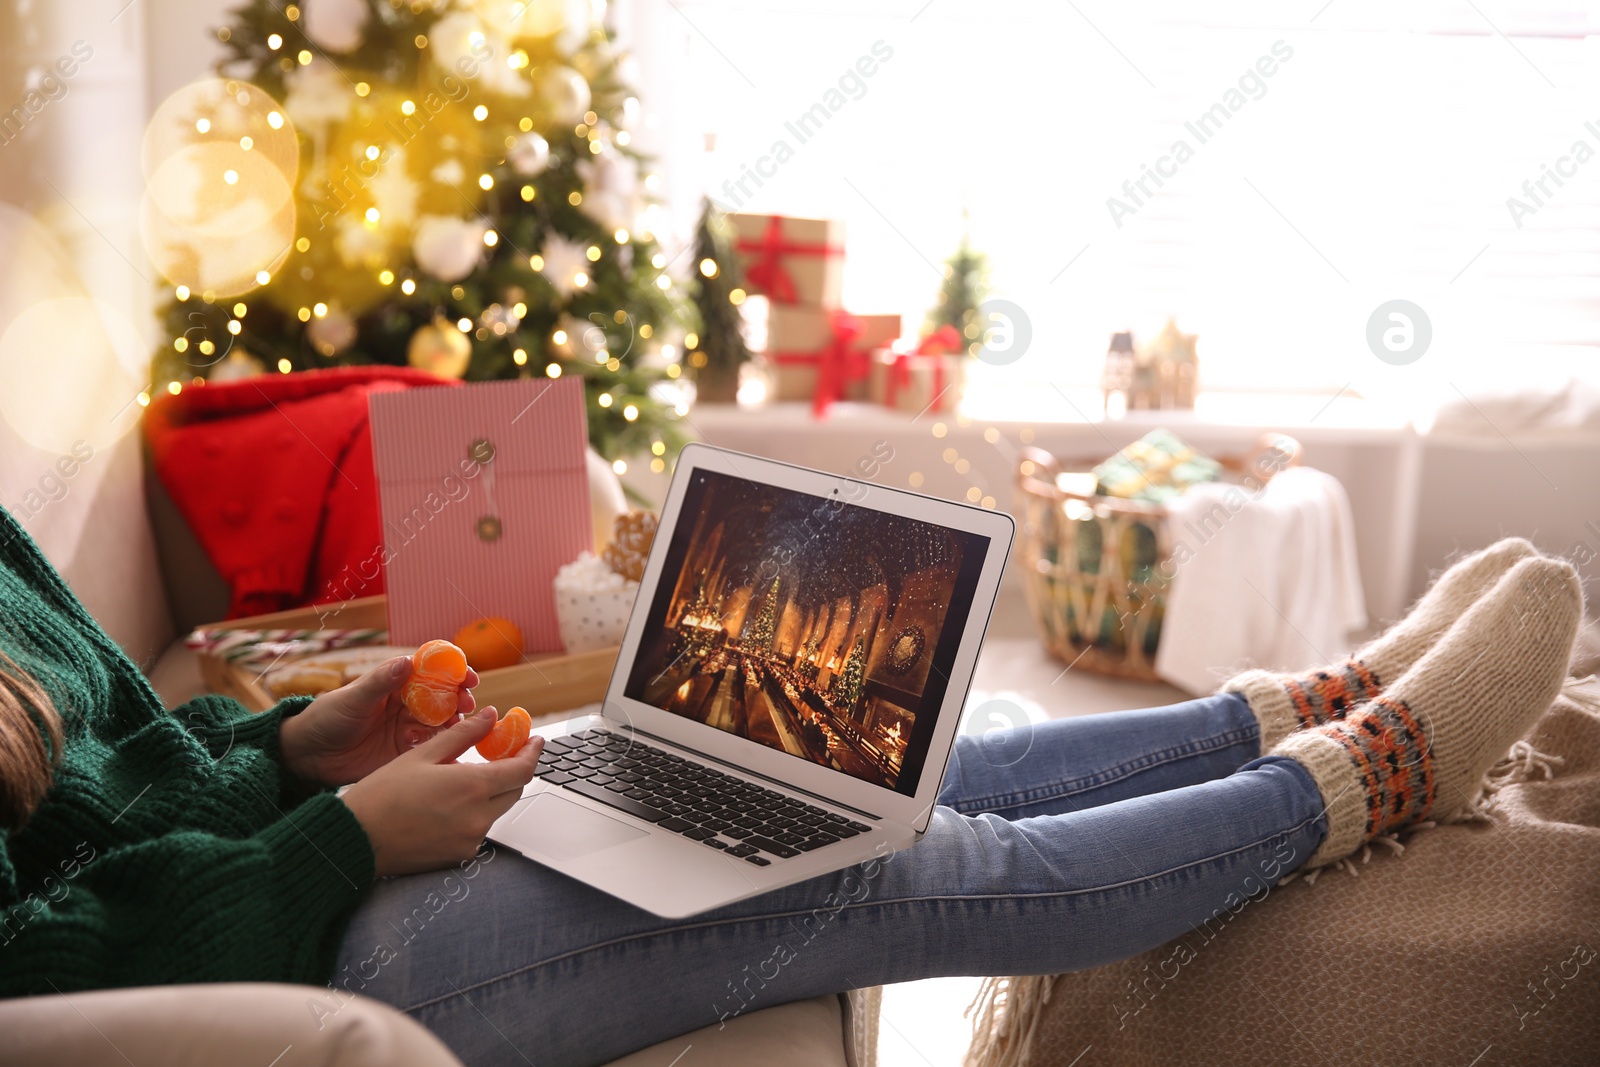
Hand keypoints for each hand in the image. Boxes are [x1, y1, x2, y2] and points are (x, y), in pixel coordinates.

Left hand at [279, 656, 480, 787]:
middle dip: (459, 698)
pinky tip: (436, 745)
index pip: (431, 670)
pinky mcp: (406, 751)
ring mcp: (408, 726)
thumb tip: (408, 662)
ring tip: (457, 726)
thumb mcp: (354, 698)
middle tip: (467, 704)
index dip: (453, 671)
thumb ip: (382, 682)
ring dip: (454, 722)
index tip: (468, 676)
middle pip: (443, 696)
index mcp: (395, 682)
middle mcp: (406, 702)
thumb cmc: (327, 717)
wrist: (310, 755)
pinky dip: (440, 745)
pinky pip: (431, 746)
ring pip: (441, 722)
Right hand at [340, 708, 542, 875]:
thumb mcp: (422, 756)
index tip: (535, 740)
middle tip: (506, 753)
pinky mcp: (460, 856)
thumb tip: (490, 716)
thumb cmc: (381, 795)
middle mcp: (477, 817)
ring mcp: (470, 840)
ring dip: (492, 792)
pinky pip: (479, 829)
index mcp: (471, 787)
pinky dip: (475, 813)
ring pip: (497, 810)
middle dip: (514, 770)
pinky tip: (451, 804)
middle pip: (514, 790)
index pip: (522, 770)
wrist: (355, 841)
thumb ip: (463, 735)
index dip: (532, 753)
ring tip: (467, 777)